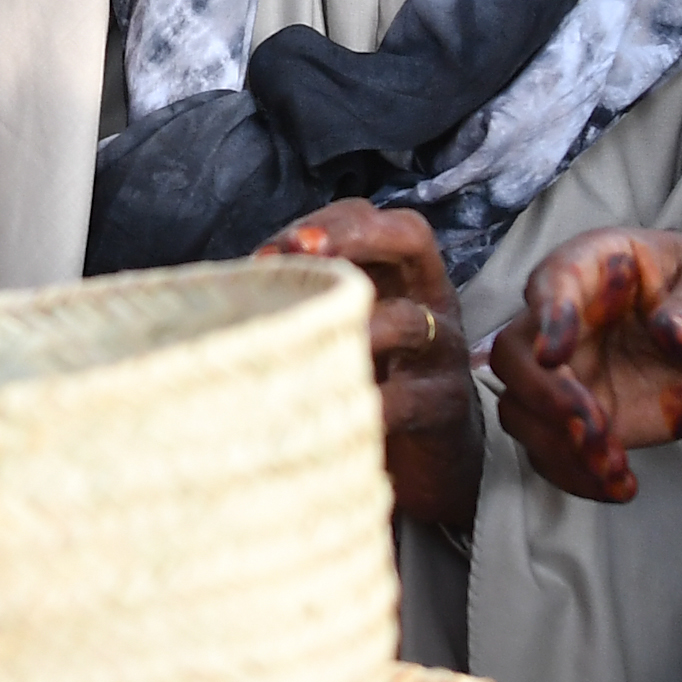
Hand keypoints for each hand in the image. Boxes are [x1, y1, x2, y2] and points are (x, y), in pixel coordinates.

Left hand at [259, 201, 479, 528]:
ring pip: (408, 319)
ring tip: (304, 339)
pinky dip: (364, 402)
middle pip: (410, 237)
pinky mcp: (445, 407)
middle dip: (354, 235)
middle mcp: (430, 299)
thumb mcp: (348, 329)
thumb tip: (236, 285)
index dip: (326, 222)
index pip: (372, 217)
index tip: (272, 250)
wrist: (434, 464)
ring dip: (353, 324)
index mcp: (401, 273)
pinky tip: (323, 409)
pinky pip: (407, 399)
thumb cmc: (375, 383)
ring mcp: (443, 351)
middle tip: (303, 251)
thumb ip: (310, 301)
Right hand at [490, 229, 681, 500]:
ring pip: (521, 409)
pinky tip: (619, 487)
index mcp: (598, 264)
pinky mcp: (577, 420)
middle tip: (595, 429)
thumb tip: (672, 331)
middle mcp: (567, 317)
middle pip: (515, 353)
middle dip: (547, 397)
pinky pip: (550, 450)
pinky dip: (575, 475)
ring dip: (558, 446)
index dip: (547, 316)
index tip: (555, 354)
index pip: (553, 281)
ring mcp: (568, 371)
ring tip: (614, 469)